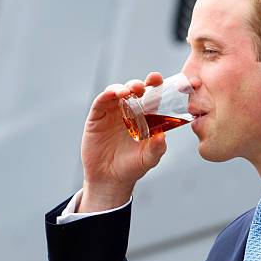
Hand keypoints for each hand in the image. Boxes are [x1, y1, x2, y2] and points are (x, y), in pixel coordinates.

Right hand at [79, 72, 166, 211]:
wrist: (109, 179)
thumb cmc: (132, 168)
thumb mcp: (148, 159)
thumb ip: (157, 148)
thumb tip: (163, 136)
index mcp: (145, 118)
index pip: (152, 98)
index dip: (156, 87)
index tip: (159, 80)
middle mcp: (129, 112)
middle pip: (135, 91)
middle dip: (140, 84)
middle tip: (145, 85)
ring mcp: (112, 113)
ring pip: (118, 92)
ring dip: (124, 88)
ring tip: (129, 91)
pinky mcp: (97, 117)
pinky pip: (101, 101)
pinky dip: (107, 95)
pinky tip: (113, 93)